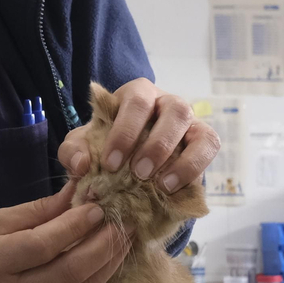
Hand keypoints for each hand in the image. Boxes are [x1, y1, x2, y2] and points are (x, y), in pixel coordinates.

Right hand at [0, 181, 130, 282]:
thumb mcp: (0, 225)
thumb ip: (38, 209)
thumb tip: (76, 190)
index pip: (42, 245)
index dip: (73, 226)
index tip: (97, 207)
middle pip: (69, 269)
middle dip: (101, 243)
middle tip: (122, 220)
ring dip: (111, 259)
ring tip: (128, 235)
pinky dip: (105, 274)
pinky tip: (117, 255)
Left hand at [56, 79, 219, 191]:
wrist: (126, 165)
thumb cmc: (105, 146)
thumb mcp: (84, 146)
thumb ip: (73, 151)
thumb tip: (81, 164)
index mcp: (138, 94)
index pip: (137, 100)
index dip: (125, 131)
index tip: (110, 164)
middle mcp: (168, 103)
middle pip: (175, 110)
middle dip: (157, 144)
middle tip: (138, 173)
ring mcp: (190, 123)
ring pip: (200, 130)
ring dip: (182, 160)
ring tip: (161, 185)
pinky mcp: (204, 144)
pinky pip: (209, 150)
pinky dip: (195, 169)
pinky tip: (175, 188)